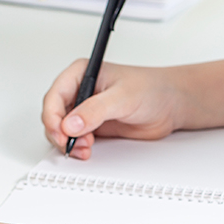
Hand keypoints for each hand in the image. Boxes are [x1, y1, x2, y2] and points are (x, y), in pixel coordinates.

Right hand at [42, 60, 183, 158]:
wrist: (171, 105)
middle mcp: (81, 90)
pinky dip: (77, 147)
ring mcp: (86, 109)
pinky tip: (87, 149)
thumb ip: (95, 110)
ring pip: (61, 129)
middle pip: (53, 114)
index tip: (60, 132)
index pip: (54, 95)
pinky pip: (74, 139)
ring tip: (84, 147)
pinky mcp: (93, 125)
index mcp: (82, 73)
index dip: (52, 116)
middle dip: (59, 133)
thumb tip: (70, 124)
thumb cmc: (152, 89)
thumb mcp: (122, 97)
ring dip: (68, 142)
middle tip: (72, 145)